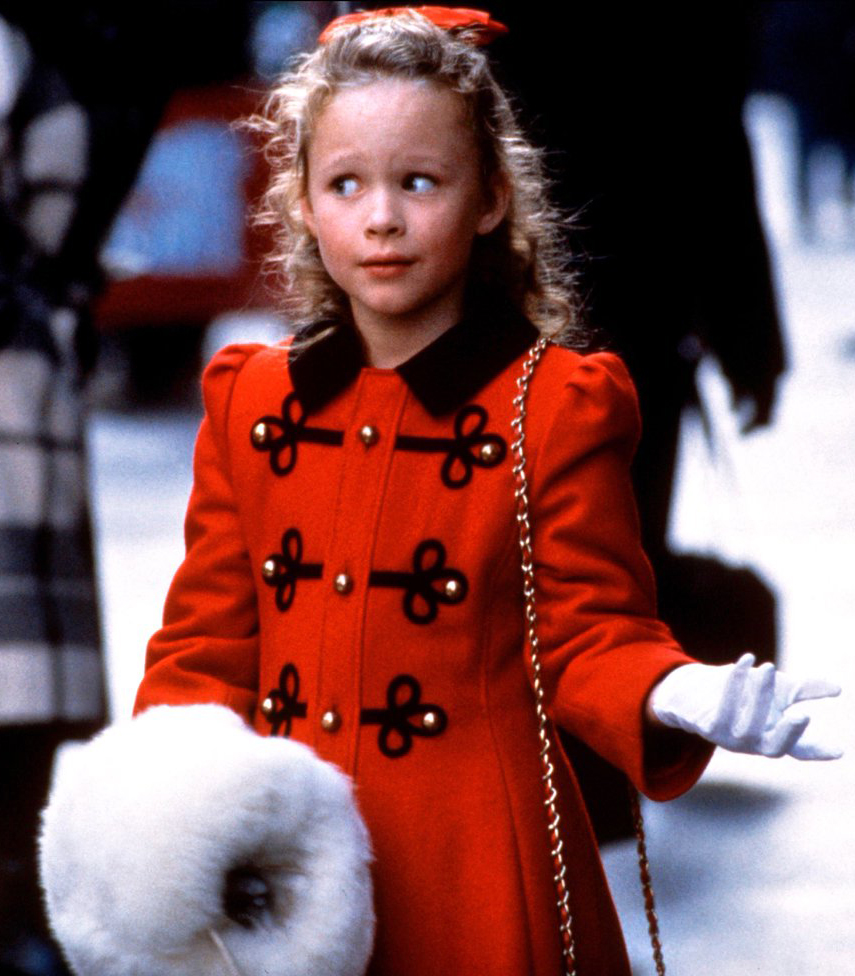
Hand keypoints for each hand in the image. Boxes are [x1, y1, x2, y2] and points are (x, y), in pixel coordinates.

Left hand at [649, 653, 841, 759]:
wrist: (695, 692)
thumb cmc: (745, 693)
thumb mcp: (779, 689)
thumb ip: (806, 690)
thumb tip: (838, 688)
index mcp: (774, 737)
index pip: (800, 750)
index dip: (819, 751)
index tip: (839, 750)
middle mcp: (754, 743)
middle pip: (774, 747)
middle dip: (788, 734)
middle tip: (803, 714)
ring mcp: (729, 738)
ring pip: (748, 724)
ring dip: (759, 695)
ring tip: (769, 667)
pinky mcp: (707, 726)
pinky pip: (723, 708)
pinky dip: (735, 683)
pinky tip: (745, 661)